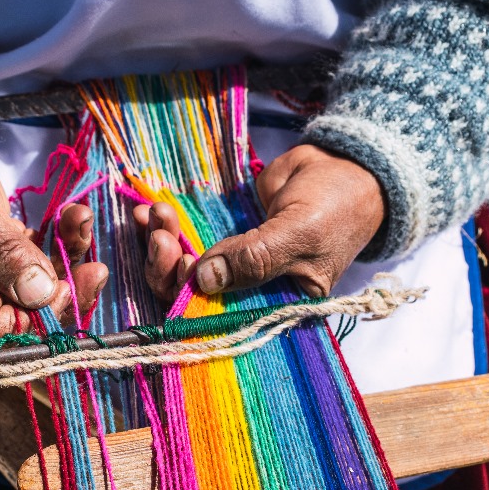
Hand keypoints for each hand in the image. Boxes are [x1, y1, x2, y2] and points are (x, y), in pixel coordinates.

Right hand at [0, 129, 107, 341]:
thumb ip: (4, 252)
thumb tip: (41, 294)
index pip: (1, 330)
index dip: (39, 319)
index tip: (69, 287)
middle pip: (25, 312)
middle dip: (64, 290)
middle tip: (96, 268)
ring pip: (38, 283)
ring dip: (68, 258)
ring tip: (81, 221)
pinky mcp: (0, 248)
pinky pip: (37, 256)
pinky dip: (59, 239)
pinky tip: (73, 215)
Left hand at [136, 145, 384, 300]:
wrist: (343, 167)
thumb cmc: (337, 207)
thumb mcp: (299, 233)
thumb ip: (255, 258)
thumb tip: (204, 279)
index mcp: (274, 310)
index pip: (222, 322)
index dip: (192, 301)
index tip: (181, 265)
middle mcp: (249, 296)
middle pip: (192, 297)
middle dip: (168, 266)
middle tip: (162, 232)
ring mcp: (232, 266)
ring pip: (182, 268)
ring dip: (160, 243)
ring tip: (155, 213)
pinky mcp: (221, 239)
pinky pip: (184, 241)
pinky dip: (163, 228)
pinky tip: (145, 211)